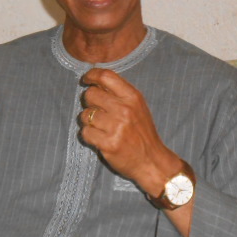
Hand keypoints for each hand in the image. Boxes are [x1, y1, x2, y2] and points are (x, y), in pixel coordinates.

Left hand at [79, 68, 179, 195]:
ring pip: (85, 115)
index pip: (106, 76)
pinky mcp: (108, 144)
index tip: (87, 79)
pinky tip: (99, 139)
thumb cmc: (142, 132)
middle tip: (97, 111)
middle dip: (90, 102)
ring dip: (88, 121)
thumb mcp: (137, 107)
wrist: (151, 161)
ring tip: (101, 128)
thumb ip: (119, 93)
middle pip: (91, 94)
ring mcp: (116, 127)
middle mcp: (124, 109)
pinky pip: (85, 132)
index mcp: (132, 97)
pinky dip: (89, 136)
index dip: (92, 75)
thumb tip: (96, 81)